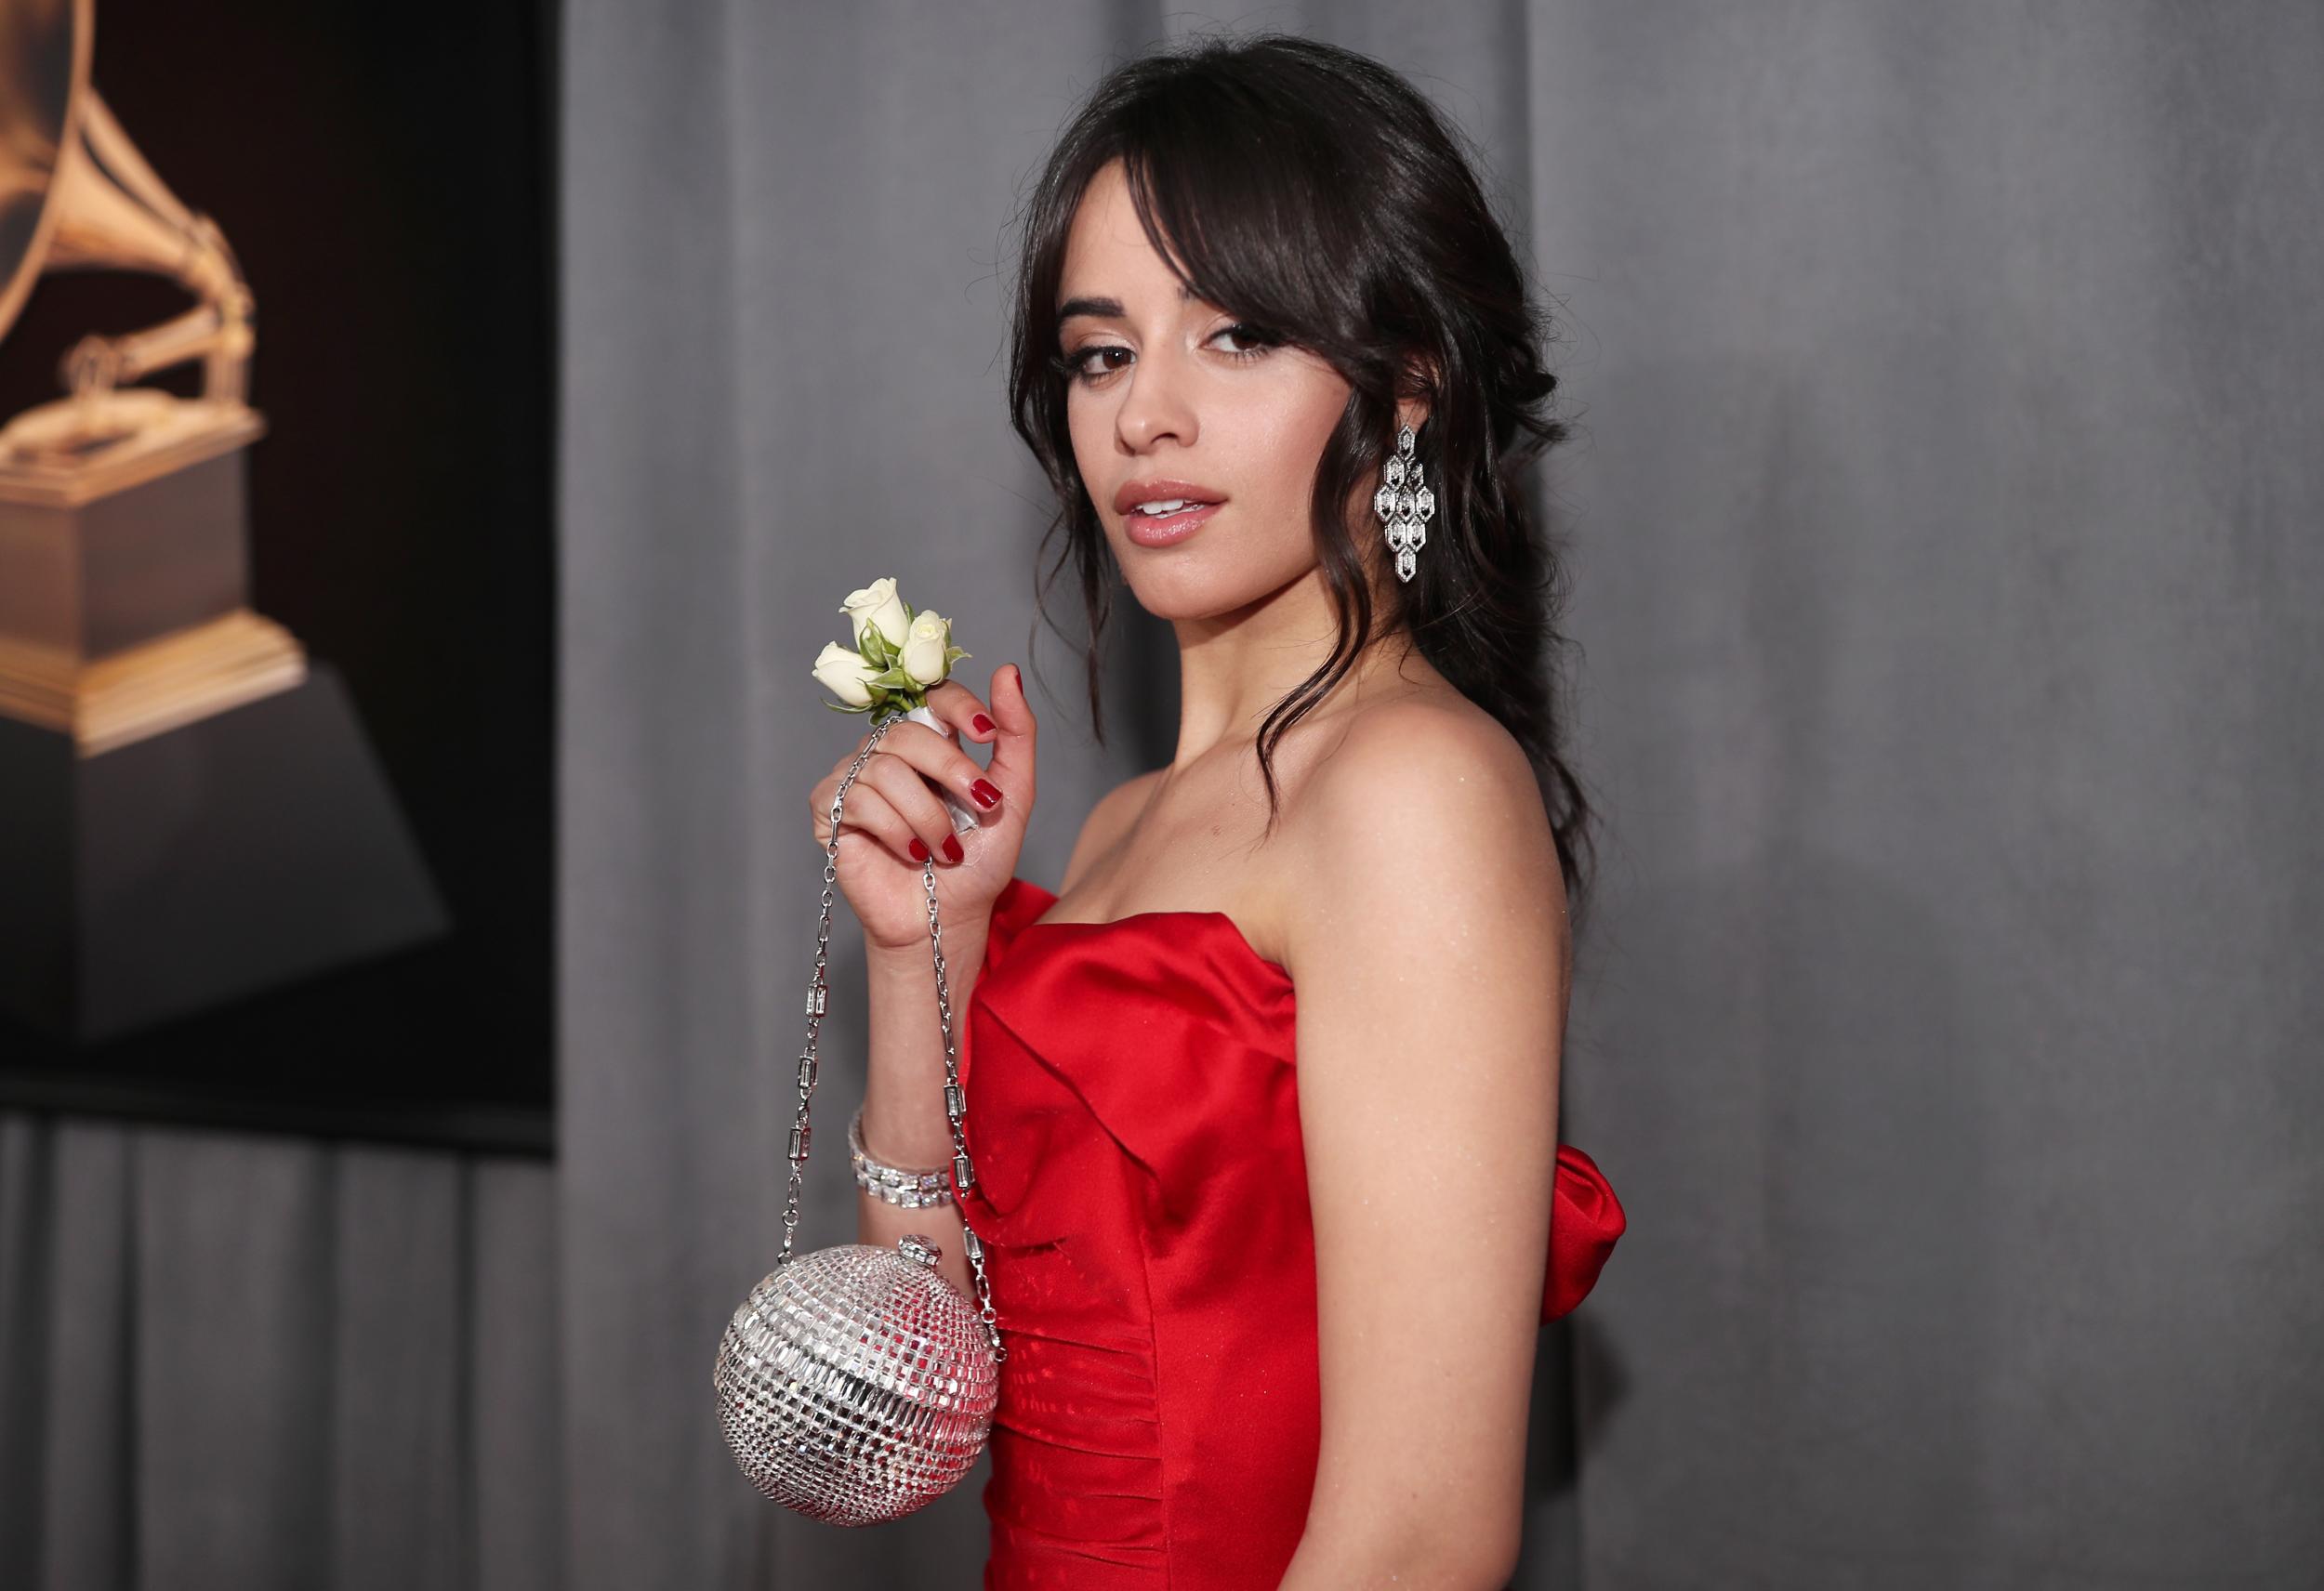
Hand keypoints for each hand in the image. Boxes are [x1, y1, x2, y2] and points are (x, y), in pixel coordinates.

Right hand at [808, 663, 1036, 954]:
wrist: (946, 918)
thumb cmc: (977, 862)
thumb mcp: (1012, 797)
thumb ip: (1015, 736)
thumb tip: (1009, 672)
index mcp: (930, 741)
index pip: (934, 696)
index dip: (958, 706)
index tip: (986, 734)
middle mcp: (887, 752)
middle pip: (908, 732)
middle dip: (952, 771)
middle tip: (980, 808)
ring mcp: (854, 778)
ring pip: (885, 769)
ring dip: (927, 816)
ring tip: (945, 851)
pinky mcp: (830, 810)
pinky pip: (859, 800)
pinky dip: (895, 830)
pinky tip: (911, 854)